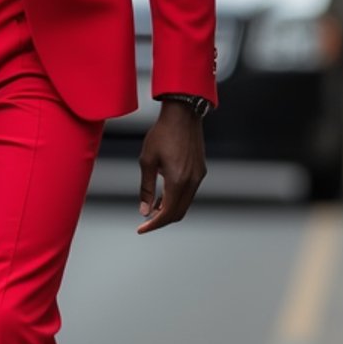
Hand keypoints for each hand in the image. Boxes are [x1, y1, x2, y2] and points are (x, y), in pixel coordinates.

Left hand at [137, 99, 205, 232]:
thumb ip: (146, 188)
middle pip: (179, 213)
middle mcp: (192, 181)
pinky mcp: (200, 170)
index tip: (141, 229)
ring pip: (185, 203)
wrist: (182, 115)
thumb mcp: (147, 161)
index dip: (153, 224)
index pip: (167, 213)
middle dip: (161, 220)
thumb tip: (144, 210)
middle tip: (146, 221)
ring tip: (153, 207)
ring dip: (170, 209)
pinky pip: (189, 192)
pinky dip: (177, 198)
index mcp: (178, 180)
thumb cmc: (162, 133)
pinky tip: (164, 194)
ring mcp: (198, 176)